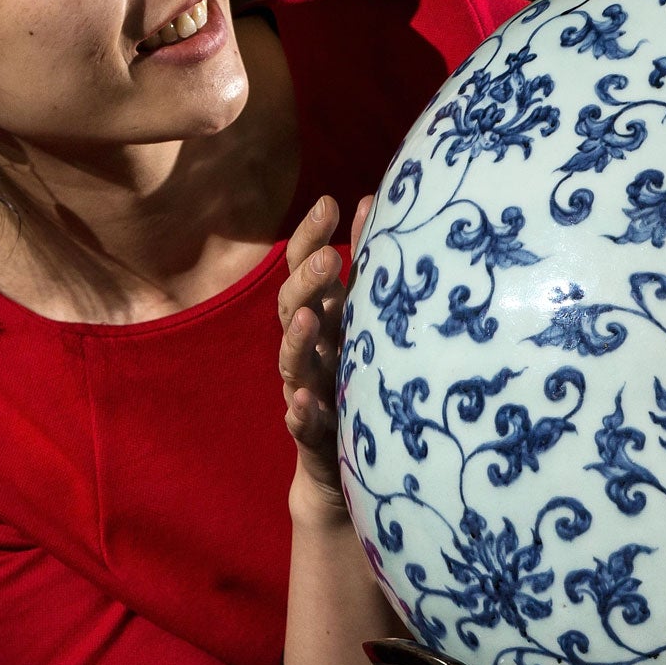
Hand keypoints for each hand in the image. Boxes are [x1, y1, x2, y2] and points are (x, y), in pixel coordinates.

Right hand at [277, 192, 373, 531]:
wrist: (350, 466)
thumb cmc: (363, 379)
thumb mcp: (367, 322)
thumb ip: (369, 267)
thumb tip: (374, 198)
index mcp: (321, 318)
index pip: (303, 269)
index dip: (311, 236)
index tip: (331, 201)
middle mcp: (308, 351)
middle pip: (292, 309)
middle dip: (307, 282)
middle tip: (332, 259)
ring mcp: (307, 391)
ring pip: (291, 362)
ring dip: (298, 340)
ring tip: (311, 318)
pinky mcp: (313, 436)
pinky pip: (302, 423)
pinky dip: (301, 411)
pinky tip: (303, 401)